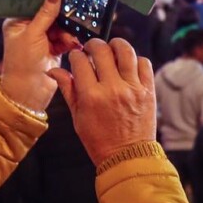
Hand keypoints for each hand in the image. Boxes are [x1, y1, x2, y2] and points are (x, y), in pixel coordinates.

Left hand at [0, 0, 77, 111]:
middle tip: (70, 17)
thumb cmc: (22, 63)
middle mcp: (30, 28)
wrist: (29, 92)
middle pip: (50, 13)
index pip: (33, 2)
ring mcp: (42, 38)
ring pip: (60, 26)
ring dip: (67, 32)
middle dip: (61, 17)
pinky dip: (70, 41)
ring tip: (68, 40)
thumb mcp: (33, 34)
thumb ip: (46, 13)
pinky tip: (72, 45)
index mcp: (18, 21)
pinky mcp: (54, 48)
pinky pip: (66, 38)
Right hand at [48, 37, 155, 166]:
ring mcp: (133, 88)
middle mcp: (113, 88)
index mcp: (91, 96)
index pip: (80, 61)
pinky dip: (135, 59)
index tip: (76, 58)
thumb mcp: (78, 117)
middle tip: (91, 50)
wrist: (128, 157)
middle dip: (93, 45)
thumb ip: (68, 90)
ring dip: (116, 45)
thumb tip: (54, 71)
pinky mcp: (148, 90)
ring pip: (126, 51)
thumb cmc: (100, 140)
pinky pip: (144, 63)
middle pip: (102, 50)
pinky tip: (128, 65)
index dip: (75, 56)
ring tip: (111, 49)